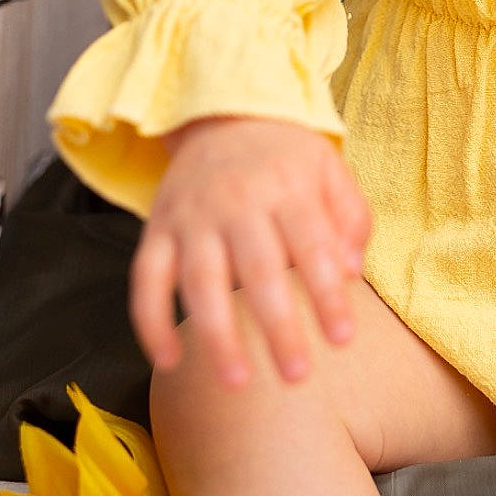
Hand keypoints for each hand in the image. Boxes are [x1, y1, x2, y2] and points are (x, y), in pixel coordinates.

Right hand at [131, 115, 372, 389]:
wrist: (221, 113)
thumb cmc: (285, 156)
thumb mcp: (330, 169)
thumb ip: (350, 218)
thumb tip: (351, 273)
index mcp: (288, 187)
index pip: (313, 246)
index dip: (327, 294)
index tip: (342, 339)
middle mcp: (238, 201)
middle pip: (258, 269)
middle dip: (278, 327)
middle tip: (296, 376)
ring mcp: (192, 216)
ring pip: (200, 280)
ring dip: (216, 335)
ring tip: (237, 383)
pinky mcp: (157, 228)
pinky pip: (145, 279)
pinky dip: (150, 322)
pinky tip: (168, 361)